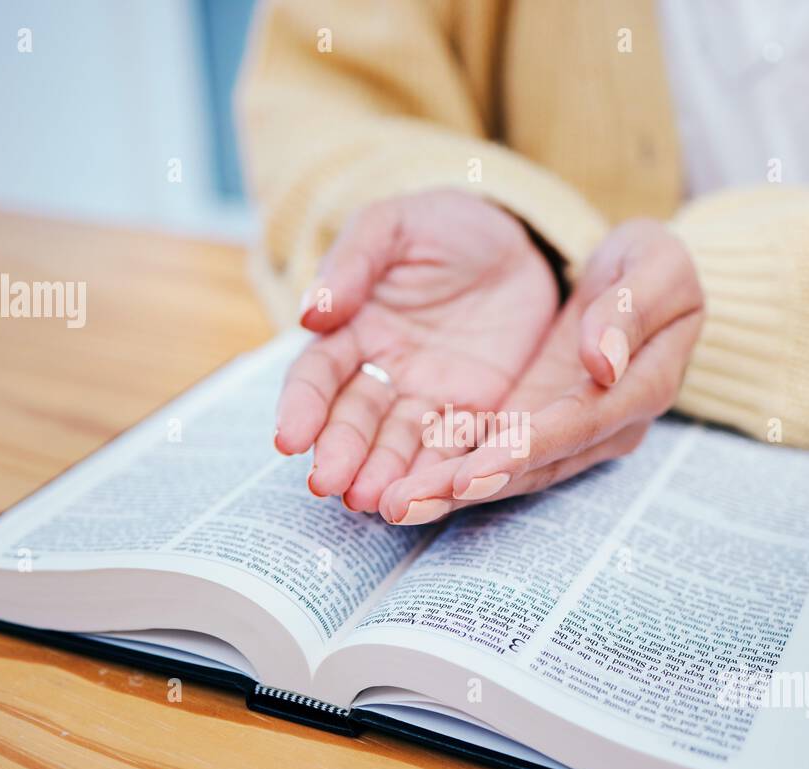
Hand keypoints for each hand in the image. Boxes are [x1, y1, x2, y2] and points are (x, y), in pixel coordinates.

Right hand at [274, 190, 559, 512]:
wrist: (520, 240)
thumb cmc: (446, 226)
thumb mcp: (396, 226)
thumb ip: (354, 261)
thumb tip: (310, 312)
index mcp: (352, 329)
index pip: (317, 374)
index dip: (301, 406)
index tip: (287, 438)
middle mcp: (384, 372)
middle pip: (355, 418)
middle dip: (339, 452)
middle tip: (328, 484)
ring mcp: (430, 397)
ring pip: (400, 443)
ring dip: (382, 474)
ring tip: (370, 502)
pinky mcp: (477, 411)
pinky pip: (457, 445)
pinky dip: (440, 473)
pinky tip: (427, 497)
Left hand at [375, 219, 702, 523]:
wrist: (637, 280)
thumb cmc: (650, 266)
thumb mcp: (656, 264)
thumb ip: (632, 308)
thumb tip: (602, 361)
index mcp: (642, 386)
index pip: (581, 424)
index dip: (527, 448)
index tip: (474, 468)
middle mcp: (605, 425)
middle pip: (534, 464)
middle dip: (469, 486)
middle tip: (405, 504)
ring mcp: (567, 431)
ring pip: (507, 469)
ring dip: (449, 489)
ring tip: (392, 505)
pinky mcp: (534, 424)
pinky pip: (490, 450)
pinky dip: (448, 467)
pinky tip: (401, 481)